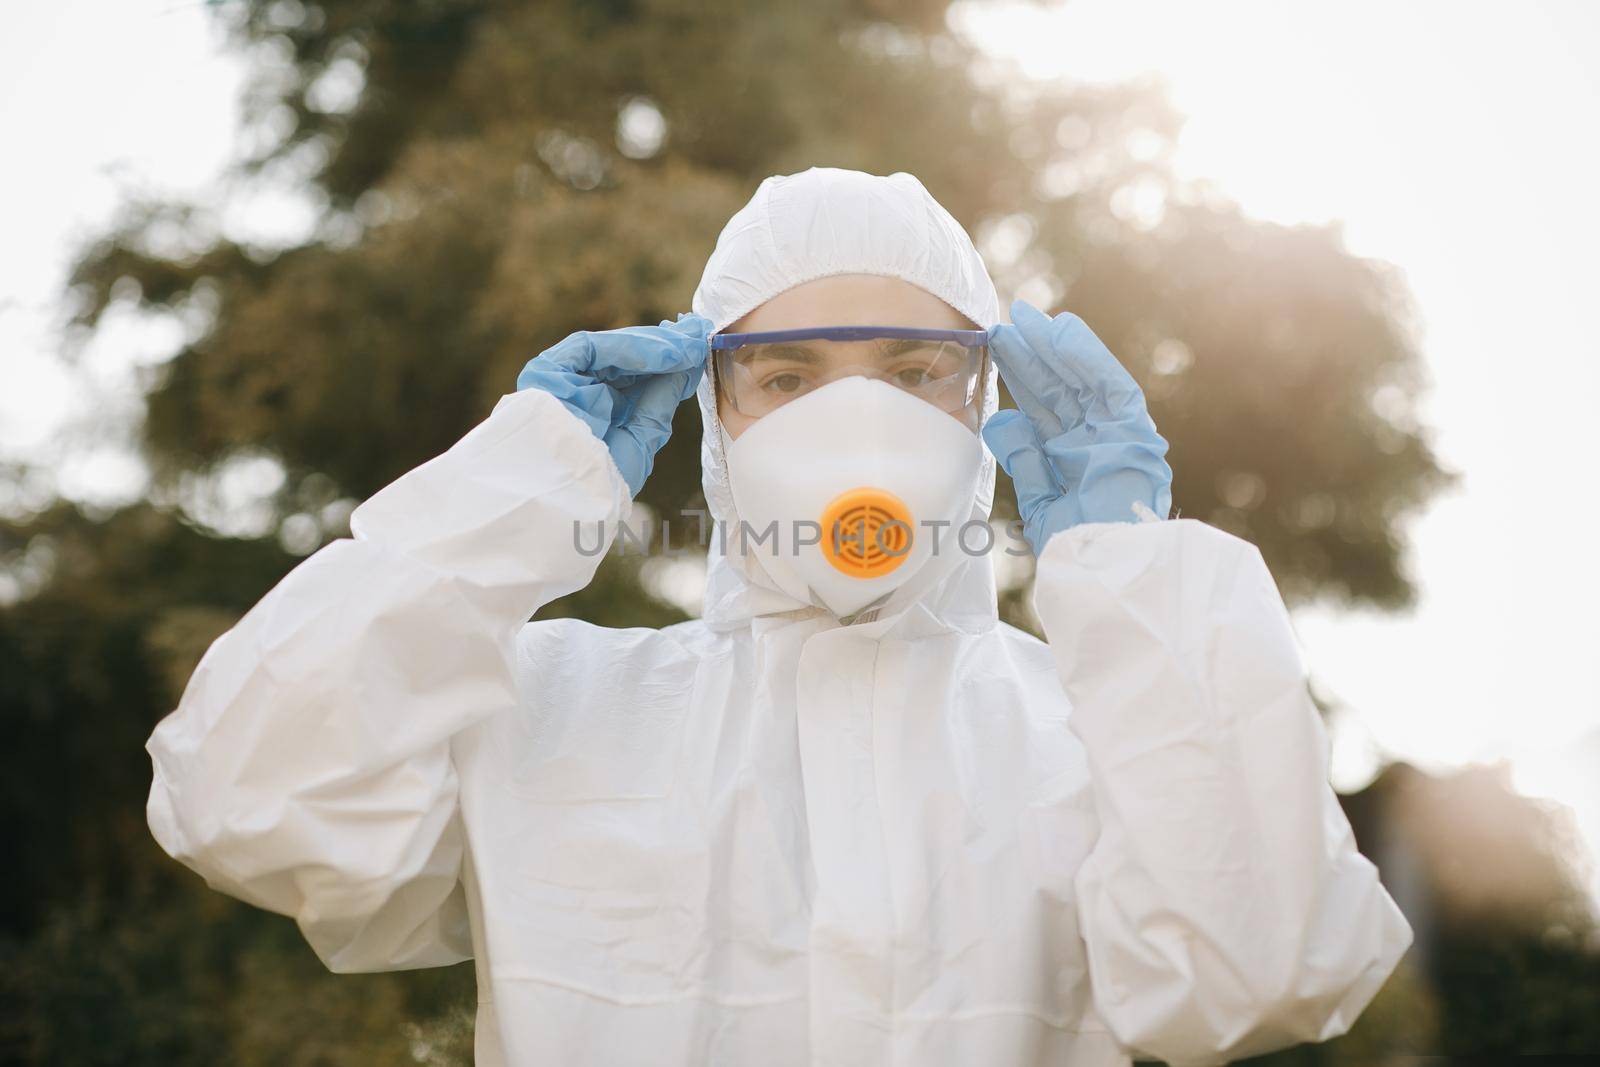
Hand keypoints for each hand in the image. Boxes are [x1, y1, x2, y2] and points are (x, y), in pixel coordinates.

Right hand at [516, 313, 711, 495]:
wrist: (569, 505)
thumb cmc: (603, 484)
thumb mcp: (641, 437)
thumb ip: (660, 401)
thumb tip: (686, 365)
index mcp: (599, 411)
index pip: (635, 376)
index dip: (667, 359)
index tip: (698, 345)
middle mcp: (579, 392)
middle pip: (625, 360)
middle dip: (665, 346)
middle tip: (699, 334)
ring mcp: (560, 380)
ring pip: (610, 350)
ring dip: (654, 344)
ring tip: (689, 343)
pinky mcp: (544, 371)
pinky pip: (589, 348)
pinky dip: (629, 348)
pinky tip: (664, 353)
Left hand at [981, 299, 1172, 554]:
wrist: (1106, 573)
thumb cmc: (1075, 551)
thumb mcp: (1040, 500)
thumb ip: (1025, 459)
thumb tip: (1001, 420)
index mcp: (1073, 460)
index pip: (1045, 409)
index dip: (1024, 377)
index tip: (1000, 350)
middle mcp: (1096, 443)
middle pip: (1059, 390)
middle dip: (1032, 356)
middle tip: (1005, 323)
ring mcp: (1116, 437)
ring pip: (1081, 381)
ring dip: (1054, 348)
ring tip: (1026, 319)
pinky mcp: (1135, 435)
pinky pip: (1110, 385)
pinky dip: (1087, 356)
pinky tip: (1061, 330)